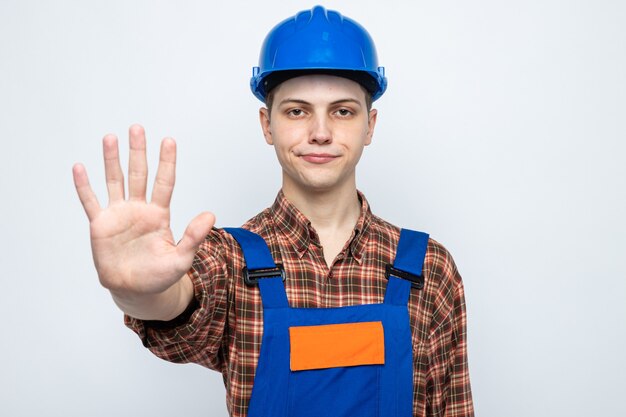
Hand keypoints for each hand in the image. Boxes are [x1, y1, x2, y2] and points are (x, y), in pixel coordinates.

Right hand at [73, 125, 214, 300]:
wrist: (136, 291)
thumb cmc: (160, 275)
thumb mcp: (182, 258)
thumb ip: (194, 237)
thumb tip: (210, 215)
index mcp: (159, 215)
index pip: (164, 182)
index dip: (166, 162)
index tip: (169, 141)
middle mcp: (139, 209)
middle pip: (138, 174)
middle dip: (138, 151)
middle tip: (137, 128)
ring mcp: (119, 215)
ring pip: (115, 181)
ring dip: (112, 160)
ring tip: (111, 138)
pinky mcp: (101, 225)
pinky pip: (91, 202)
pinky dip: (84, 186)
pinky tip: (80, 168)